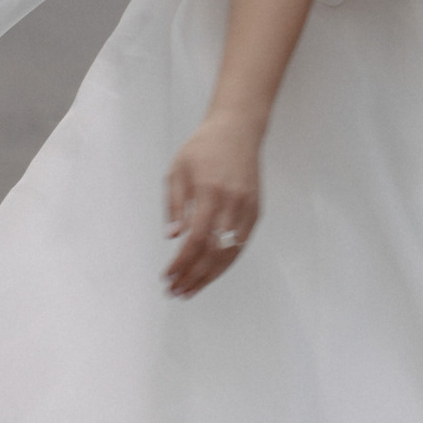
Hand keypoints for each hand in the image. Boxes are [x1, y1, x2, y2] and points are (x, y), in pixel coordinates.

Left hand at [165, 111, 261, 297]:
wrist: (237, 131)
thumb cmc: (202, 149)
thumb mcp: (178, 170)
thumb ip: (175, 205)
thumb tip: (173, 237)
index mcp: (210, 192)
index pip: (196, 240)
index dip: (181, 263)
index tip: (167, 276)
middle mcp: (232, 203)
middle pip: (214, 253)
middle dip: (193, 277)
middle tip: (175, 291)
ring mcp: (247, 208)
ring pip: (230, 254)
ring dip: (209, 276)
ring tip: (190, 290)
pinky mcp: (256, 211)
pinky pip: (241, 244)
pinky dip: (225, 263)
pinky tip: (209, 273)